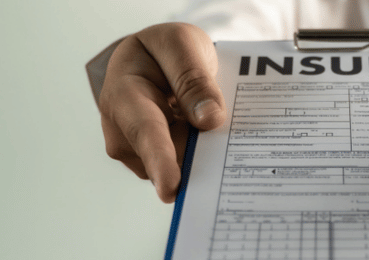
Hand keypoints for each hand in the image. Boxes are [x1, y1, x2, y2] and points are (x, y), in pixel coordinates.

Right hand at [99, 23, 224, 202]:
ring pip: (180, 165)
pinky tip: (207, 134)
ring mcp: (135, 149)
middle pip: (169, 156)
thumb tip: (209, 120)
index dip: (160, 162)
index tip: (171, 189)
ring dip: (204, 152)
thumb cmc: (162, 49)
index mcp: (123, 95)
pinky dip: (201, 153)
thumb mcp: (182, 46)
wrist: (150, 58)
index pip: (145, 132)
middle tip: (230, 138)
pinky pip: (184, 166)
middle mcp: (121, 129)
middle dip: (202, 156)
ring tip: (211, 121)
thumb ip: (195, 80)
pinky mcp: (151, 160)